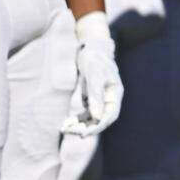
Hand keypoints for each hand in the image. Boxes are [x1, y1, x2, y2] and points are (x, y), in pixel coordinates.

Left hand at [62, 12, 122, 136]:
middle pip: (99, 119)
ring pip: (91, 117)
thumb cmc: (94, 58)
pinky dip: (76, 118)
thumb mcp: (94, 75)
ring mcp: (99, 99)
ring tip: (64, 129)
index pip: (109, 116)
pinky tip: (65, 123)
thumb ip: (95, 95)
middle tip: (69, 131)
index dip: (98, 125)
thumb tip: (96, 117)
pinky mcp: (89, 97)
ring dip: (79, 124)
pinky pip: (84, 111)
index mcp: (115, 94)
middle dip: (86, 127)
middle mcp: (108, 99)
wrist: (89, 47)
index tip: (85, 133)